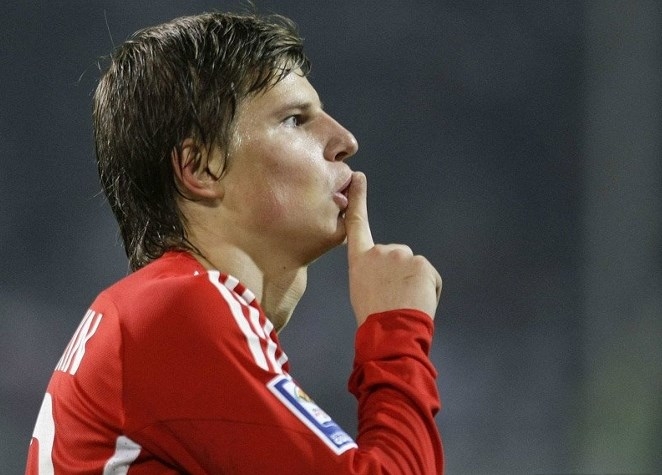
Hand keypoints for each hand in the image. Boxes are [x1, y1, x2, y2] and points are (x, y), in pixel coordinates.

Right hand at [344, 172, 441, 325]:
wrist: (390, 331)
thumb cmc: (373, 317)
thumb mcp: (361, 289)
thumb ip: (371, 271)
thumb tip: (385, 272)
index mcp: (360, 259)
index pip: (357, 223)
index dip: (358, 199)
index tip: (358, 177)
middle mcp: (380, 252)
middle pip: (397, 257)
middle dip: (400, 274)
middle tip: (393, 298)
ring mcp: (402, 256)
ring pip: (414, 268)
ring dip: (414, 283)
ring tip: (404, 303)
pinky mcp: (422, 264)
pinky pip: (430, 277)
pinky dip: (428, 289)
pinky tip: (417, 301)